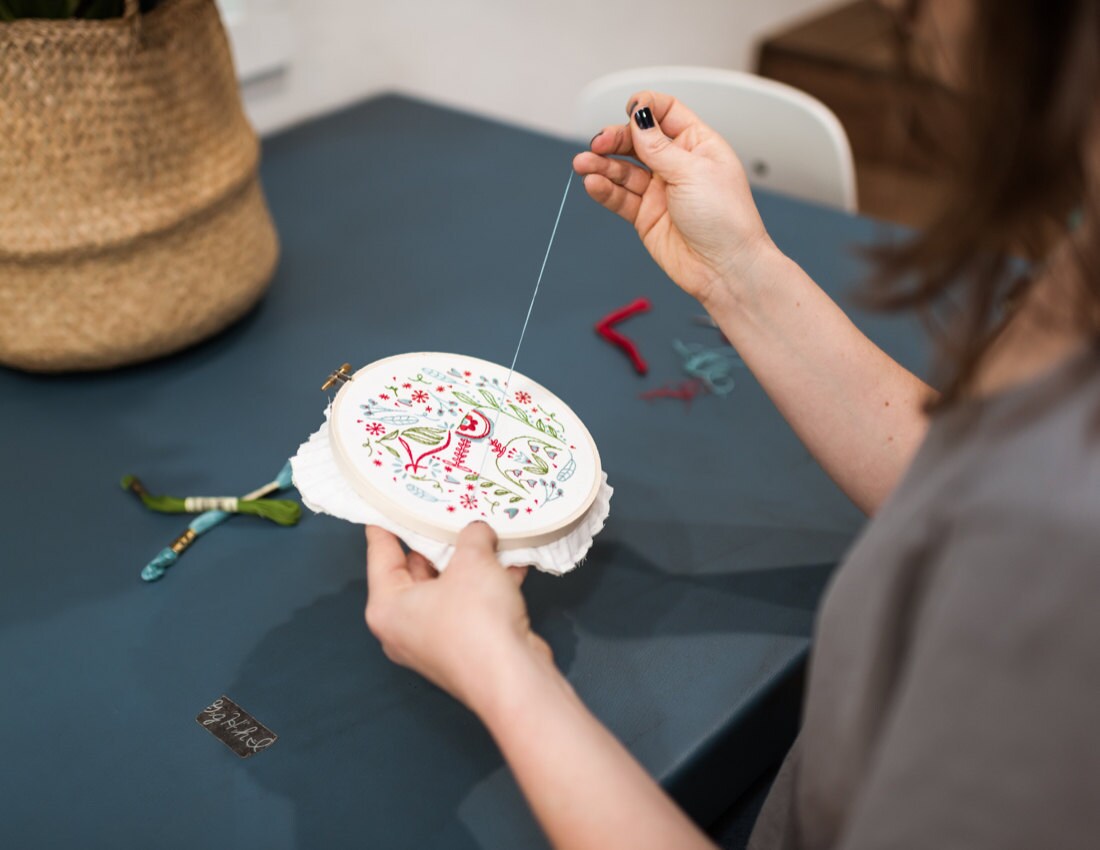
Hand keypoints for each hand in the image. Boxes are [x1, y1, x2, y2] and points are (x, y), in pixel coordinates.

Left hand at [364, 522, 551, 713]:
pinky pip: (471, 606)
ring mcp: (436, 641)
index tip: (389, 500)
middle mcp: (405, 626)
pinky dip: (489, 584)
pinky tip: (513, 561)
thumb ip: (472, 536)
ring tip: (486, 530)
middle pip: (416, 570)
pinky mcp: (465, 648)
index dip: (387, 522)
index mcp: (387, 606)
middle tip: (449, 508)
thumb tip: (477, 530)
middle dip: (438, 540)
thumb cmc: (477, 620)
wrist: (514, 679)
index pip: (380, 553)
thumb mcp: (472, 560)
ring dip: (470, 562)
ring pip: (448, 588)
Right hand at [572, 90, 772, 306]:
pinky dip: (604, 189)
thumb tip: (639, 117)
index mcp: (698, 144)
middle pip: (637, 140)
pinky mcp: (645, 216)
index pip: (666, 113)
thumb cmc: (726, 220)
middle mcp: (677, 165)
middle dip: (615, 139)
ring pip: (623, 169)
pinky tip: (593, 183)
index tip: (629, 109)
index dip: (646, 107)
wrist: (725, 268)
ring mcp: (659, 191)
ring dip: (601, 164)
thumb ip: (658, 146)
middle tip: (597, 143)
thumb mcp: (692, 172)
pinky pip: (619, 197)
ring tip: (583, 164)